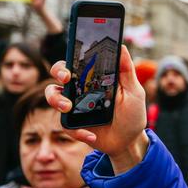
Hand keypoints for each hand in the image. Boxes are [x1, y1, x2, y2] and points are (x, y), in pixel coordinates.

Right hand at [45, 45, 148, 173]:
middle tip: (66, 79)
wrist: (130, 141)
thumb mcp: (134, 91)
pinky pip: (65, 125)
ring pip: (53, 96)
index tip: (72, 63)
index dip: (70, 60)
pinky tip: (91, 135)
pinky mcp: (73, 125)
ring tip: (68, 108)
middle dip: (58, 73)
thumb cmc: (132, 113)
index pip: (77, 62)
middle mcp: (81, 89)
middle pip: (59, 75)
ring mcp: (75, 107)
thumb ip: (127, 71)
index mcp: (95, 78)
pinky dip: (77, 131)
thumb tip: (122, 46)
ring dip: (56, 100)